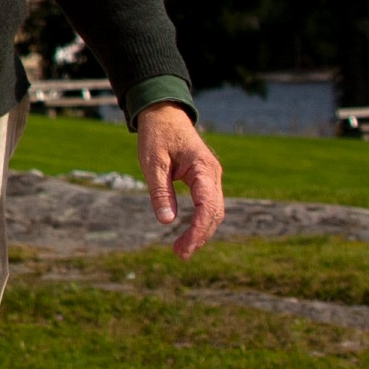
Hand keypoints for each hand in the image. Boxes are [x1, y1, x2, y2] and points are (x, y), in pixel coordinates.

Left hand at [136, 101, 225, 257]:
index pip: (208, 207)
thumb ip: (160, 192)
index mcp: (203, 168)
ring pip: (214, 211)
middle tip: (179, 255)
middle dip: (199, 236)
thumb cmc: (157, 135)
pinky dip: (200, 221)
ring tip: (181, 250)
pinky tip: (187, 234)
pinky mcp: (206, 179)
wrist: (164, 114)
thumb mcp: (153, 163)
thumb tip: (167, 222)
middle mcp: (213, 174)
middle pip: (215, 213)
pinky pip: (208, 204)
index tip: (184, 248)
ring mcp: (212, 177)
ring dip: (201, 232)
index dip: (198, 231)